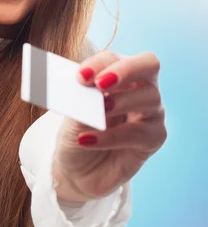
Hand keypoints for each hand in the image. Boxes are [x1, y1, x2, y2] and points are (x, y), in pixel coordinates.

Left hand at [52, 49, 167, 201]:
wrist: (77, 169)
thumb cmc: (77, 131)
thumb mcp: (72, 112)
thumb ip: (82, 98)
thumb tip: (87, 88)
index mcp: (116, 74)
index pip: (113, 58)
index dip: (99, 63)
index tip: (80, 77)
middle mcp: (139, 88)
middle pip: (148, 64)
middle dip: (125, 70)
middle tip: (100, 84)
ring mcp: (151, 112)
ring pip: (149, 97)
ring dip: (120, 103)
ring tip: (97, 113)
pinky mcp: (154, 138)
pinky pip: (138, 132)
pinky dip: (111, 136)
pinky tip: (86, 140)